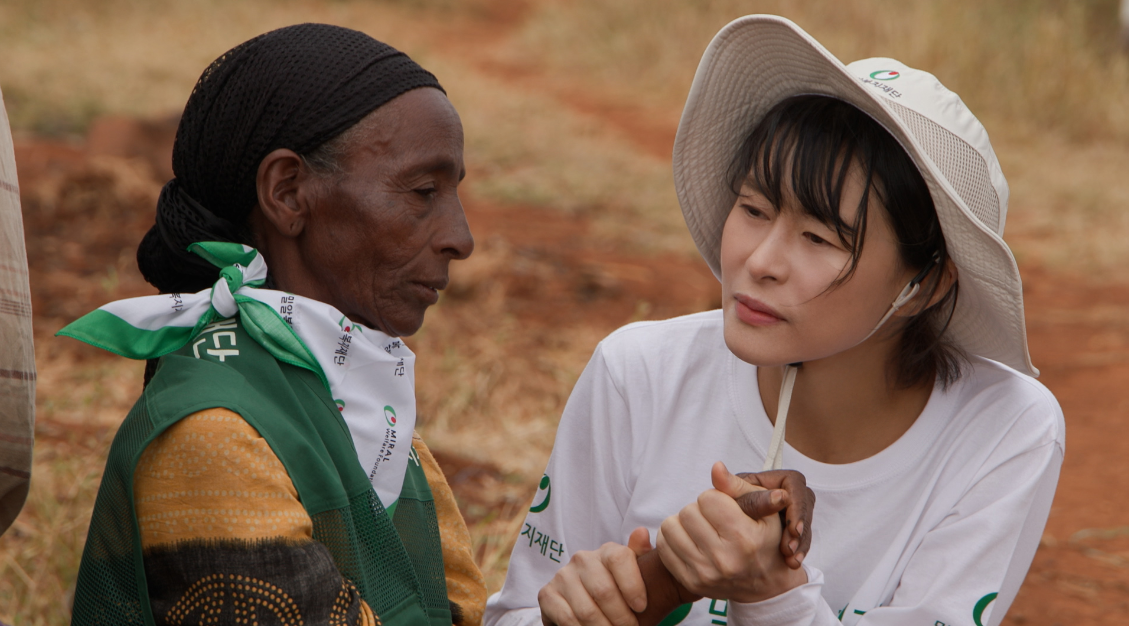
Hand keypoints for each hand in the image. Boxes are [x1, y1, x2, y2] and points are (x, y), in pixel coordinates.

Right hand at [538, 530, 653, 625]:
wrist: (580, 603)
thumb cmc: (615, 590)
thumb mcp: (631, 575)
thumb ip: (639, 555)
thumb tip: (641, 532)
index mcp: (606, 551)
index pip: (619, 559)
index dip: (632, 585)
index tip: (641, 607)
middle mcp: (582, 559)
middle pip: (604, 591)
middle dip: (621, 617)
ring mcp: (563, 576)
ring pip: (587, 610)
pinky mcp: (547, 594)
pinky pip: (568, 619)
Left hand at [656, 462, 806, 603]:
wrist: (765, 582)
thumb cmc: (764, 539)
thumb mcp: (762, 508)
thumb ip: (736, 485)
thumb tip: (716, 467)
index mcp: (744, 538)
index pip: (707, 498)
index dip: (715, 498)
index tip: (725, 509)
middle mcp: (724, 560)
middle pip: (687, 512)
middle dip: (699, 510)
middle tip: (714, 521)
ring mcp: (705, 574)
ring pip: (670, 527)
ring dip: (683, 523)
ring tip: (701, 530)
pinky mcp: (690, 582)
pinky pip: (663, 546)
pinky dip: (674, 538)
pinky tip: (692, 541)